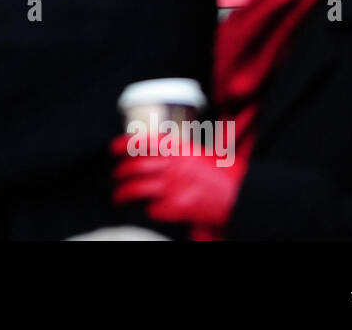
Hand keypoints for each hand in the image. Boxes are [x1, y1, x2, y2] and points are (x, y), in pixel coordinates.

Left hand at [110, 133, 241, 233]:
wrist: (239, 196)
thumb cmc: (222, 175)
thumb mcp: (199, 153)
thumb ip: (177, 150)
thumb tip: (157, 147)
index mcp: (179, 149)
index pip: (144, 141)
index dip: (123, 144)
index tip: (112, 148)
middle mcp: (174, 166)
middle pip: (135, 167)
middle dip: (120, 172)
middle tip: (116, 177)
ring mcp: (174, 187)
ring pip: (137, 189)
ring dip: (123, 194)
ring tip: (119, 197)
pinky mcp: (178, 208)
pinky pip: (153, 209)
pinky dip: (149, 210)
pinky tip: (149, 210)